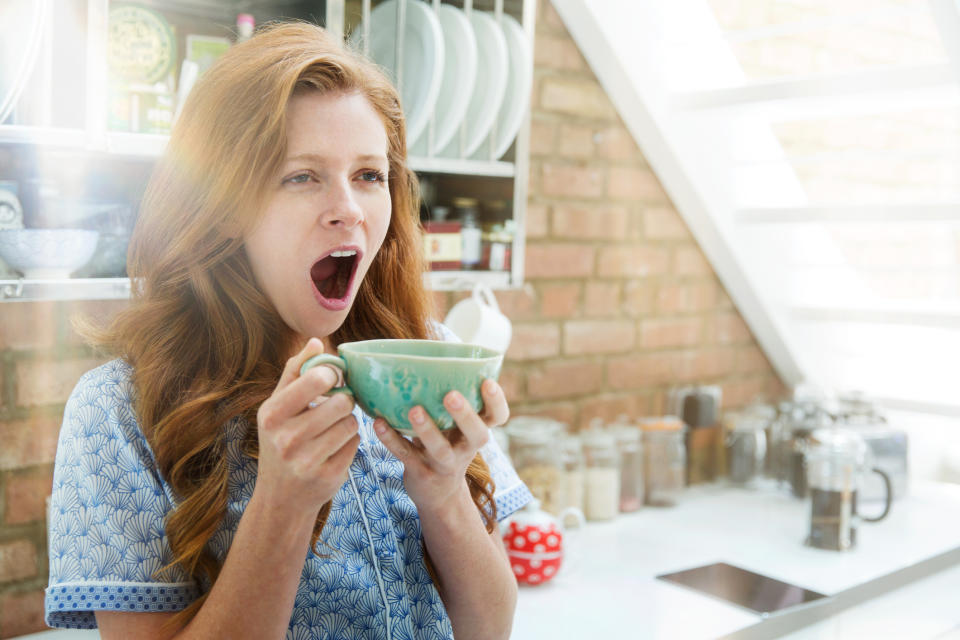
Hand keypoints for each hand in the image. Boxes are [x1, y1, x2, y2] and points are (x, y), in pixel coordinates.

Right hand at [254, 338, 359, 515]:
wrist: (281, 498)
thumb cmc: (280, 442)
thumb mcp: (276, 408)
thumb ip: (295, 372)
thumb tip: (316, 341)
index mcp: (272, 415)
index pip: (316, 379)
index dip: (333, 375)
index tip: (333, 379)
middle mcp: (286, 439)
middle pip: (342, 402)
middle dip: (343, 401)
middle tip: (336, 406)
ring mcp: (308, 461)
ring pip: (351, 423)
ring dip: (348, 422)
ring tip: (333, 428)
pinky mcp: (329, 477)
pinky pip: (355, 444)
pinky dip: (350, 442)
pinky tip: (334, 448)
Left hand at [373, 379, 509, 512]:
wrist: (438, 494)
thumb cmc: (446, 443)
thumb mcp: (456, 425)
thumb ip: (450, 397)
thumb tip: (431, 349)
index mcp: (477, 431)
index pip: (498, 417)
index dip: (497, 401)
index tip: (488, 382)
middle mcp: (466, 448)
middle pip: (476, 434)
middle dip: (465, 415)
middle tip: (451, 395)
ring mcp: (444, 463)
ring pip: (440, 449)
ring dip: (427, 429)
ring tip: (414, 409)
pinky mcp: (421, 473)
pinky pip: (406, 455)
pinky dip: (391, 439)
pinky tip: (377, 423)